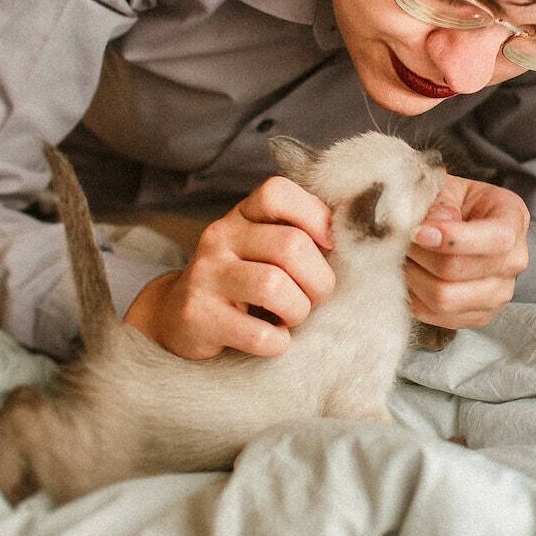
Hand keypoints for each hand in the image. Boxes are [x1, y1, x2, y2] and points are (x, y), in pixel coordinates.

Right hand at [122, 176, 334, 358]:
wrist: (178, 318)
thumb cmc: (243, 283)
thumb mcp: (265, 248)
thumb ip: (302, 236)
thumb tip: (356, 239)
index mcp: (242, 214)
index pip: (278, 193)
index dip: (315, 218)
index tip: (328, 248)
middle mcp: (220, 236)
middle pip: (291, 246)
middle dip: (319, 281)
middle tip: (314, 298)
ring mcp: (205, 275)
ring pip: (274, 286)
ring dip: (298, 311)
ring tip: (289, 318)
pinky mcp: (197, 316)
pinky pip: (258, 334)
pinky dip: (278, 343)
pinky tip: (272, 339)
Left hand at [404, 174, 527, 330]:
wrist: (465, 227)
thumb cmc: (456, 204)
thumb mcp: (449, 189)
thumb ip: (440, 204)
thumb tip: (429, 228)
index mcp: (514, 220)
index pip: (494, 239)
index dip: (452, 238)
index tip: (418, 231)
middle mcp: (514, 262)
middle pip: (459, 270)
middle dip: (421, 255)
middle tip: (401, 239)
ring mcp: (499, 294)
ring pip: (444, 298)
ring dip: (413, 276)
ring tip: (405, 257)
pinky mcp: (478, 317)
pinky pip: (435, 315)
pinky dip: (414, 296)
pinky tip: (412, 274)